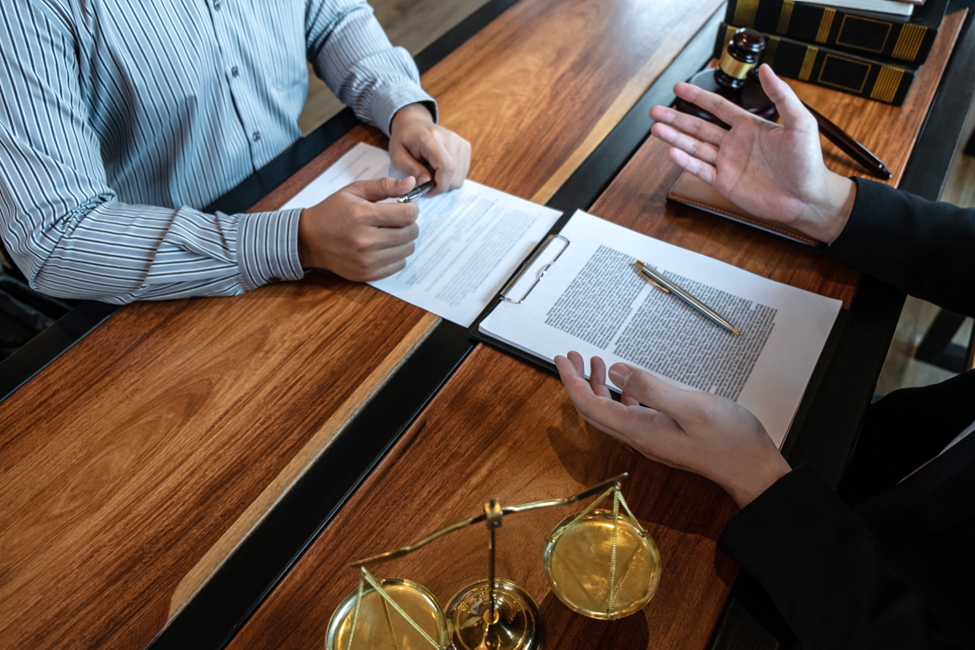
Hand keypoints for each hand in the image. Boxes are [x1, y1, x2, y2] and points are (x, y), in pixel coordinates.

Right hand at [297, 176, 418, 281]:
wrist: (310, 240)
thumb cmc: (332, 212)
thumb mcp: (355, 191)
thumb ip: (385, 186)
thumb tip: (411, 182)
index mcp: (362, 216)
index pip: (407, 215)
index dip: (412, 209)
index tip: (406, 207)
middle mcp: (366, 241)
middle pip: (410, 233)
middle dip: (409, 223)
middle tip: (397, 220)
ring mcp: (367, 261)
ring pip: (408, 250)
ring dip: (404, 240)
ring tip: (389, 232)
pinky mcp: (368, 274)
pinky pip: (399, 265)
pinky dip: (397, 255)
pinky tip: (384, 246)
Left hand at [389, 103, 470, 195]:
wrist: (414, 124)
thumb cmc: (404, 140)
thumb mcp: (397, 156)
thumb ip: (411, 170)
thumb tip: (426, 183)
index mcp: (432, 138)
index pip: (447, 167)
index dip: (440, 185)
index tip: (428, 191)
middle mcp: (451, 138)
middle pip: (455, 174)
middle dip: (441, 186)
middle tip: (426, 182)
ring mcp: (460, 142)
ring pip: (460, 176)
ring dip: (446, 182)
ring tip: (432, 173)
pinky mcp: (465, 147)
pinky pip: (463, 172)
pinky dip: (451, 177)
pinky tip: (439, 170)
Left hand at [554, 352, 790, 507]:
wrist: (753, 468)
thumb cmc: (729, 440)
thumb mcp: (691, 406)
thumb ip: (651, 388)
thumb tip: (617, 371)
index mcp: (640, 430)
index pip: (590, 406)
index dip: (572, 381)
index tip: (563, 359)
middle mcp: (640, 437)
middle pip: (594, 410)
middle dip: (578, 382)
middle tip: (572, 356)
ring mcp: (651, 437)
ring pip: (611, 412)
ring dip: (598, 386)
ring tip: (594, 362)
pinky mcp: (664, 435)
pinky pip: (629, 414)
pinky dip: (620, 394)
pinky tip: (627, 383)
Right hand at [649, 64, 855, 243]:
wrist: (807, 198)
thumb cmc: (809, 162)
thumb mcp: (801, 122)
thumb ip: (781, 94)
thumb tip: (766, 68)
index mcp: (749, 126)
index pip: (717, 107)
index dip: (698, 97)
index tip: (680, 88)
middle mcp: (734, 144)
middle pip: (698, 127)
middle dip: (676, 118)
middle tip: (655, 110)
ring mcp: (727, 164)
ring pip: (694, 147)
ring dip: (674, 138)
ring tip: (656, 129)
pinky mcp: (725, 183)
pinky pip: (700, 170)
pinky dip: (685, 162)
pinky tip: (672, 153)